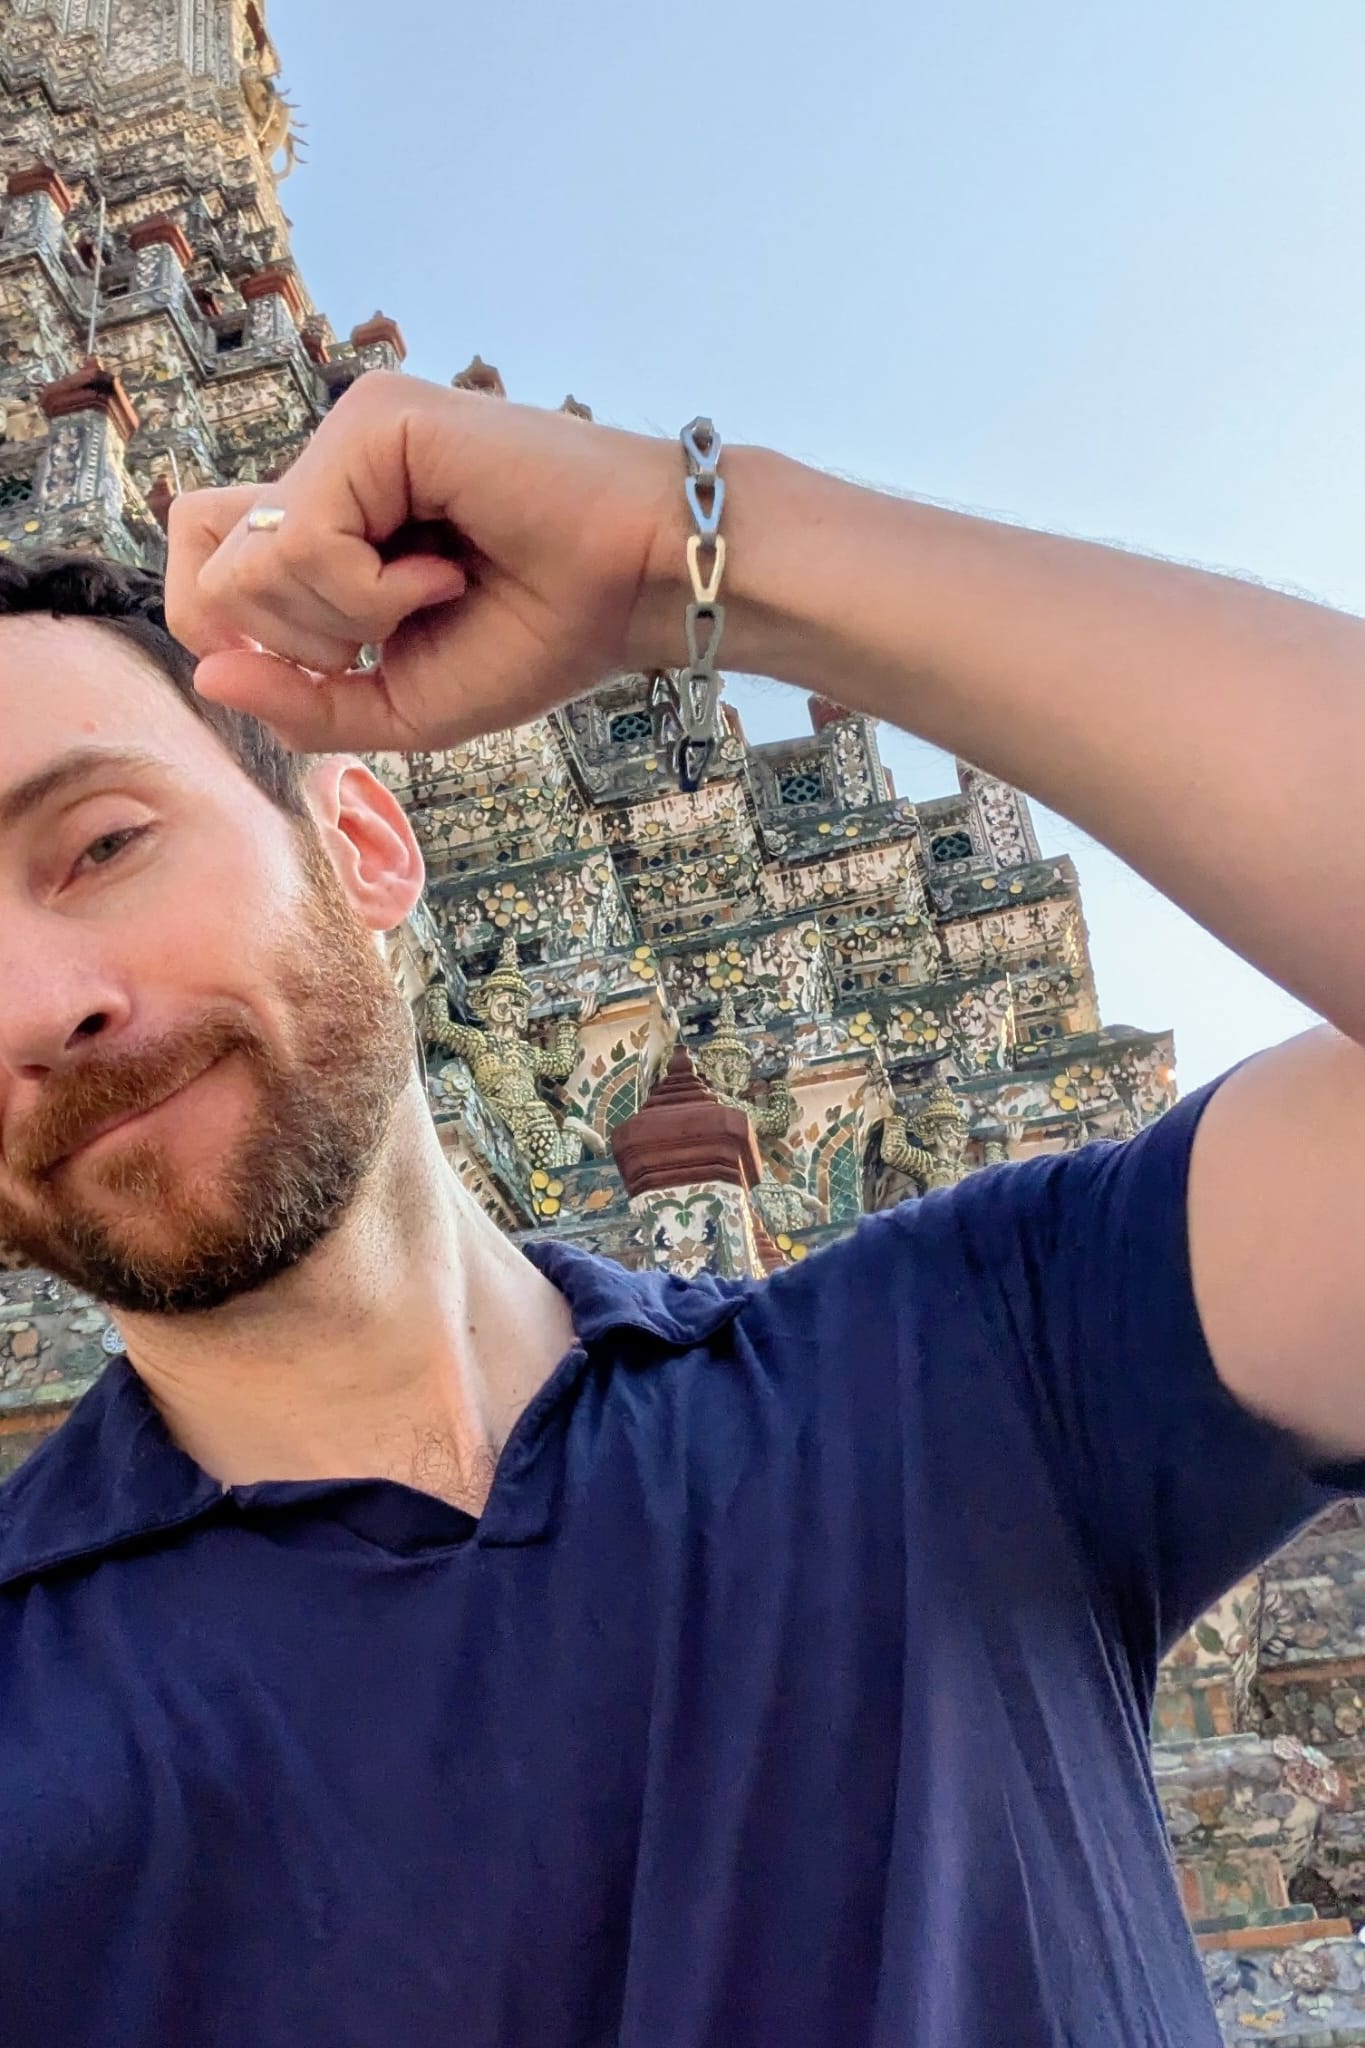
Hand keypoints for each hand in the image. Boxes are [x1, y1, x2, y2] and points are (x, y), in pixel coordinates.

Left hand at [164, 372, 682, 752]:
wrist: (637, 590)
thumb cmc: (539, 637)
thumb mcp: (401, 708)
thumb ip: (302, 704)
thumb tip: (206, 671)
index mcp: (326, 524)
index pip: (199, 567)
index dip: (233, 634)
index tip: (340, 663)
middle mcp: (325, 470)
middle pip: (199, 563)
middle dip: (295, 640)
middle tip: (392, 625)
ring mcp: (347, 436)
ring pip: (246, 563)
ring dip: (345, 618)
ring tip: (434, 590)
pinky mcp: (375, 418)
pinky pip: (305, 540)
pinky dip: (370, 592)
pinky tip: (444, 569)